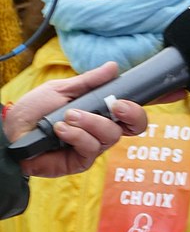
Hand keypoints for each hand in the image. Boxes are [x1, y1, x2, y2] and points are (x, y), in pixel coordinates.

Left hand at [4, 61, 146, 179]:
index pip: (130, 120)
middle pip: (125, 130)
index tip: (124, 102)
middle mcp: (99, 135)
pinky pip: (87, 150)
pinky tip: (60, 129)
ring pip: (107, 139)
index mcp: (101, 116)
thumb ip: (90, 81)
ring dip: (89, 123)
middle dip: (123, 115)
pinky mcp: (76, 163)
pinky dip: (76, 136)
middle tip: (113, 105)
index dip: (135, 113)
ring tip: (67, 116)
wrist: (11, 126)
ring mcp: (88, 150)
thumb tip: (114, 67)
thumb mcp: (64, 89)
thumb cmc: (36, 109)